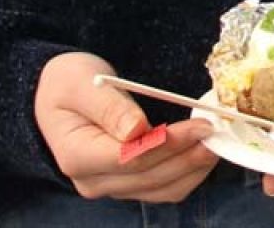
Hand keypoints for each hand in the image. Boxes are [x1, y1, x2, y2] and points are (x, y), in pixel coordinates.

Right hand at [34, 53, 217, 202]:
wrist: (55, 98)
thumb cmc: (67, 84)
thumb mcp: (81, 83)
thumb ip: (109, 107)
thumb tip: (137, 129)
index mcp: (76, 155)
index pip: (130, 158)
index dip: (168, 144)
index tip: (199, 125)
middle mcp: (92, 181)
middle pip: (149, 176)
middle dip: (188, 156)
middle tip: (218, 132)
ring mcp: (110, 187)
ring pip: (161, 188)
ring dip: (193, 168)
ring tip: (218, 142)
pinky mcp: (127, 185)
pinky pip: (162, 188)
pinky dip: (187, 174)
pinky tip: (203, 153)